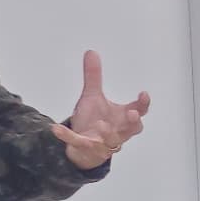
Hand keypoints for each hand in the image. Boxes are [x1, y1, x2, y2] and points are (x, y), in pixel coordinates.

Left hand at [53, 51, 148, 169]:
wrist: (84, 147)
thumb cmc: (95, 120)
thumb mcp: (93, 96)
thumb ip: (94, 77)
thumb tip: (91, 52)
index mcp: (123, 118)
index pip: (139, 111)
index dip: (143, 104)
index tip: (143, 94)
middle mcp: (118, 131)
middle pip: (132, 130)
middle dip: (133, 123)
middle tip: (131, 113)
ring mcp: (105, 142)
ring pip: (112, 141)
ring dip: (108, 133)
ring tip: (101, 124)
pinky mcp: (87, 148)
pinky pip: (79, 142)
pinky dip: (68, 136)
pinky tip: (56, 129)